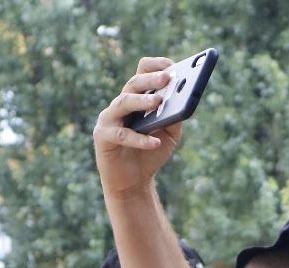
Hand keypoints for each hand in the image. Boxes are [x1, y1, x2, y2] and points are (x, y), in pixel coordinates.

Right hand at [93, 57, 179, 198]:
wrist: (133, 182)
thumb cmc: (150, 154)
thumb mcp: (169, 134)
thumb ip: (175, 117)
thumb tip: (185, 99)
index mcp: (136, 100)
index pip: (141, 73)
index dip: (155, 66)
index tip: (172, 65)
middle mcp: (120, 105)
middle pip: (133, 84)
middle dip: (151, 80)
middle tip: (168, 77)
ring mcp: (109, 119)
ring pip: (124, 103)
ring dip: (142, 101)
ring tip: (159, 101)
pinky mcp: (103, 137)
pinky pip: (122, 135)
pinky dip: (140, 139)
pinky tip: (155, 142)